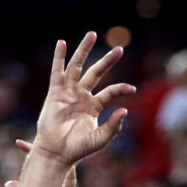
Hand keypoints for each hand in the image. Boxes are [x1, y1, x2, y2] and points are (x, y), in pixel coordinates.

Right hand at [32, 33, 135, 164]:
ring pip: (77, 67)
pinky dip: (59, 57)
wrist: (57, 152)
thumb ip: (114, 126)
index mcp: (94, 106)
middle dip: (107, 61)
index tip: (132, 89)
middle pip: (96, 73)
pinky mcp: (55, 92)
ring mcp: (68, 93)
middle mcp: (82, 96)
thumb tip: (125, 110)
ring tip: (92, 34)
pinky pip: (58, 71)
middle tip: (120, 49)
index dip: (121, 89)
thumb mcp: (101, 138)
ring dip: (84, 50)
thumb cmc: (78, 148)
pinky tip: (62, 43)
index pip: (110, 92)